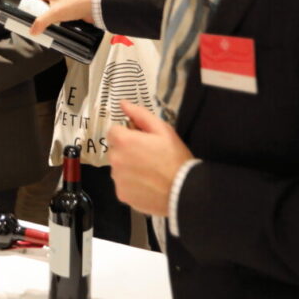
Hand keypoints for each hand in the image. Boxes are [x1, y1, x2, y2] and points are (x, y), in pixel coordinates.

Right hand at [15, 0, 93, 34]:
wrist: (94, 7)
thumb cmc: (74, 5)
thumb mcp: (55, 13)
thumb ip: (42, 22)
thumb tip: (31, 31)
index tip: (9, 1)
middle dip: (26, 8)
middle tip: (18, 16)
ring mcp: (58, 0)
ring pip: (42, 7)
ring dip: (37, 15)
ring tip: (29, 23)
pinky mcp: (64, 8)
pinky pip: (51, 13)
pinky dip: (46, 18)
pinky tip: (44, 26)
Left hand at [108, 101, 194, 215]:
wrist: (184, 191)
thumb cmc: (175, 158)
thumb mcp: (162, 130)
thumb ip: (140, 114)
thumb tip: (123, 103)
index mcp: (123, 141)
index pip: (113, 131)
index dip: (128, 134)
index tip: (141, 140)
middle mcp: (115, 159)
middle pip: (115, 150)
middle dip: (127, 150)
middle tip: (148, 156)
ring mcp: (117, 179)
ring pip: (118, 167)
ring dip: (128, 167)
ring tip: (149, 172)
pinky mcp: (121, 194)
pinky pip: (122, 184)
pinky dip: (131, 184)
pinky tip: (147, 184)